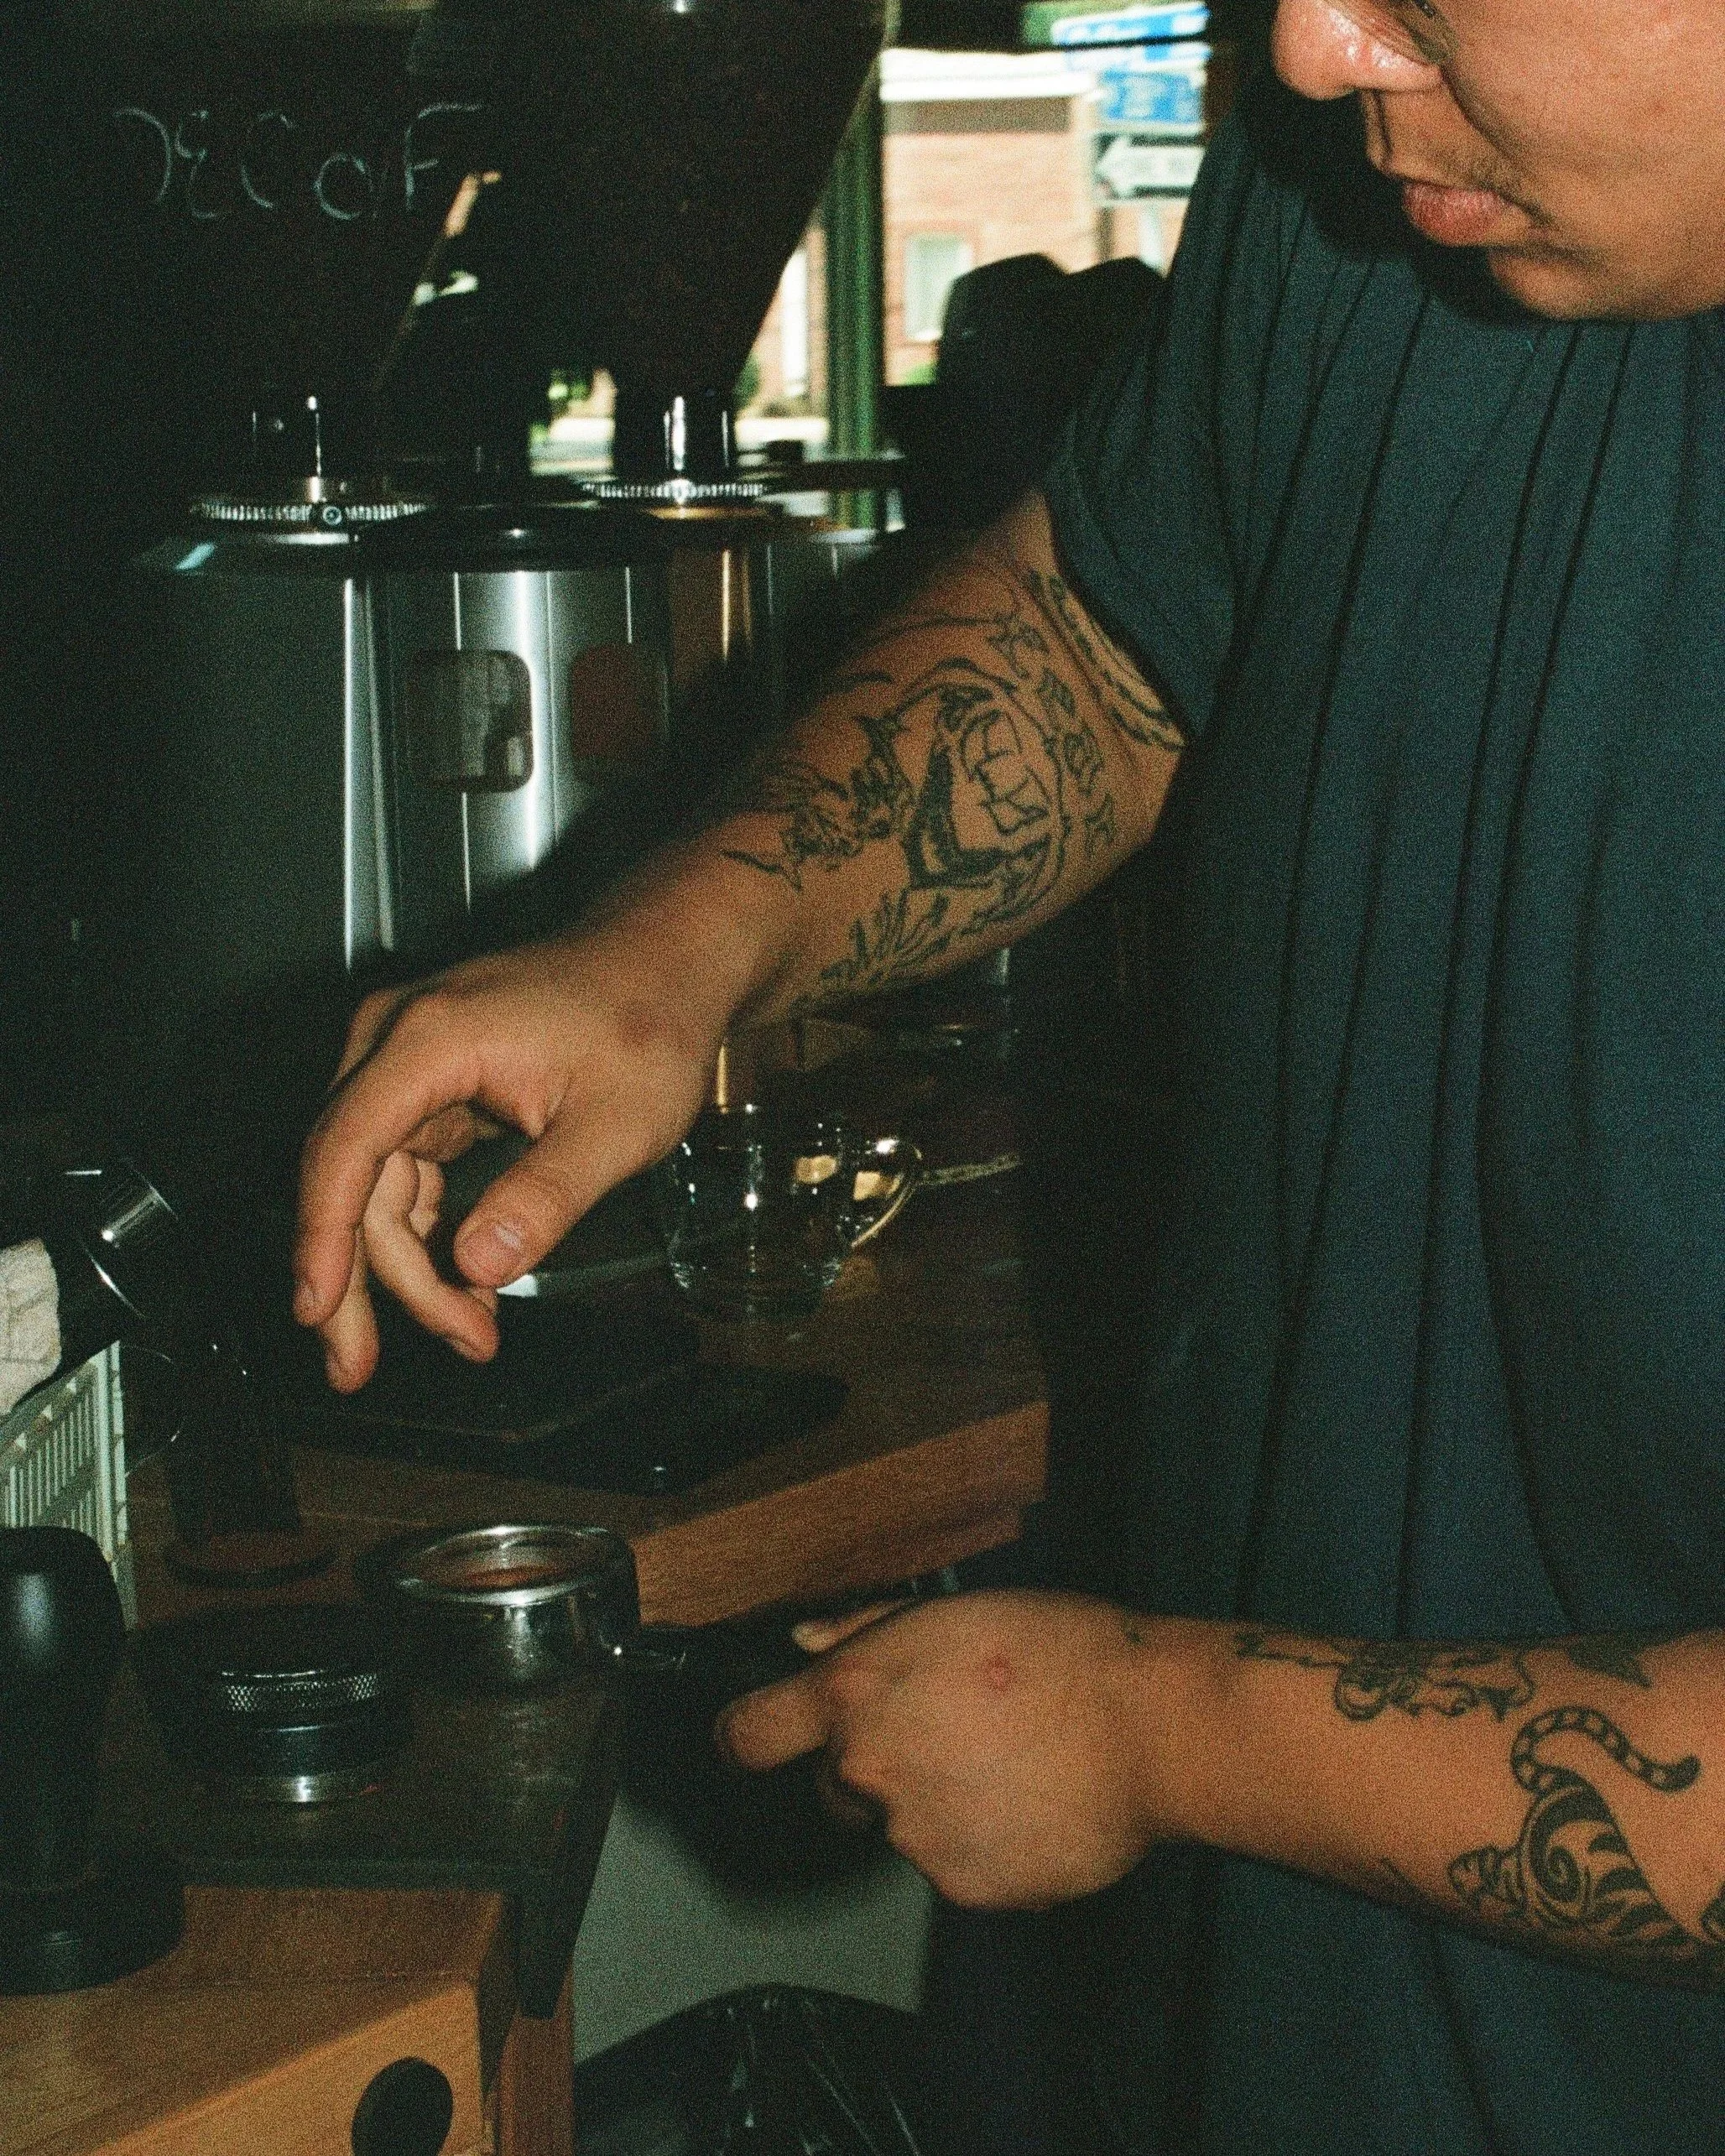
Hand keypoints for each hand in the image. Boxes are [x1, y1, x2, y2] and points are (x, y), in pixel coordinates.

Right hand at [293, 921, 726, 1389]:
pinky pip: (406, 1172)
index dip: (322, 1238)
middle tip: (360, 1366)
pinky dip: (429, 1233)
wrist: (668, 962)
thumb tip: (476, 1264)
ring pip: (374, 1184)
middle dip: (360, 1281)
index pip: (344, 1150)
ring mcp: (410, 1061)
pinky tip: (462, 1288)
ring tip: (465, 1333)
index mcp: (431, 1040)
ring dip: (407, 1267)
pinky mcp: (431, 1084)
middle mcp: (399, 1041)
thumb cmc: (647, 1018)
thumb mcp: (616, 1123)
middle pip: (347, 1177)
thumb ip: (545, 1196)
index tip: (315, 1309)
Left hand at [719, 1591, 1177, 1908]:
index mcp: (856, 1694)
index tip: (758, 1737)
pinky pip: (955, 1867)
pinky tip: (1030, 1802)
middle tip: (950, 1731)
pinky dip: (982, 1843)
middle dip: (874, 1766)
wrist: (1150, 1728)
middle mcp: (870, 1771)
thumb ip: (865, 1631)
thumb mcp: (951, 1611)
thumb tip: (806, 1643)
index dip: (749, 1735)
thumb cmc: (1061, 1651)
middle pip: (835, 1785)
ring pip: (902, 1826)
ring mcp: (915, 1838)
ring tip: (1009, 1761)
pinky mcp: (965, 1888)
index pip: (751, 1734)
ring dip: (936, 1803)